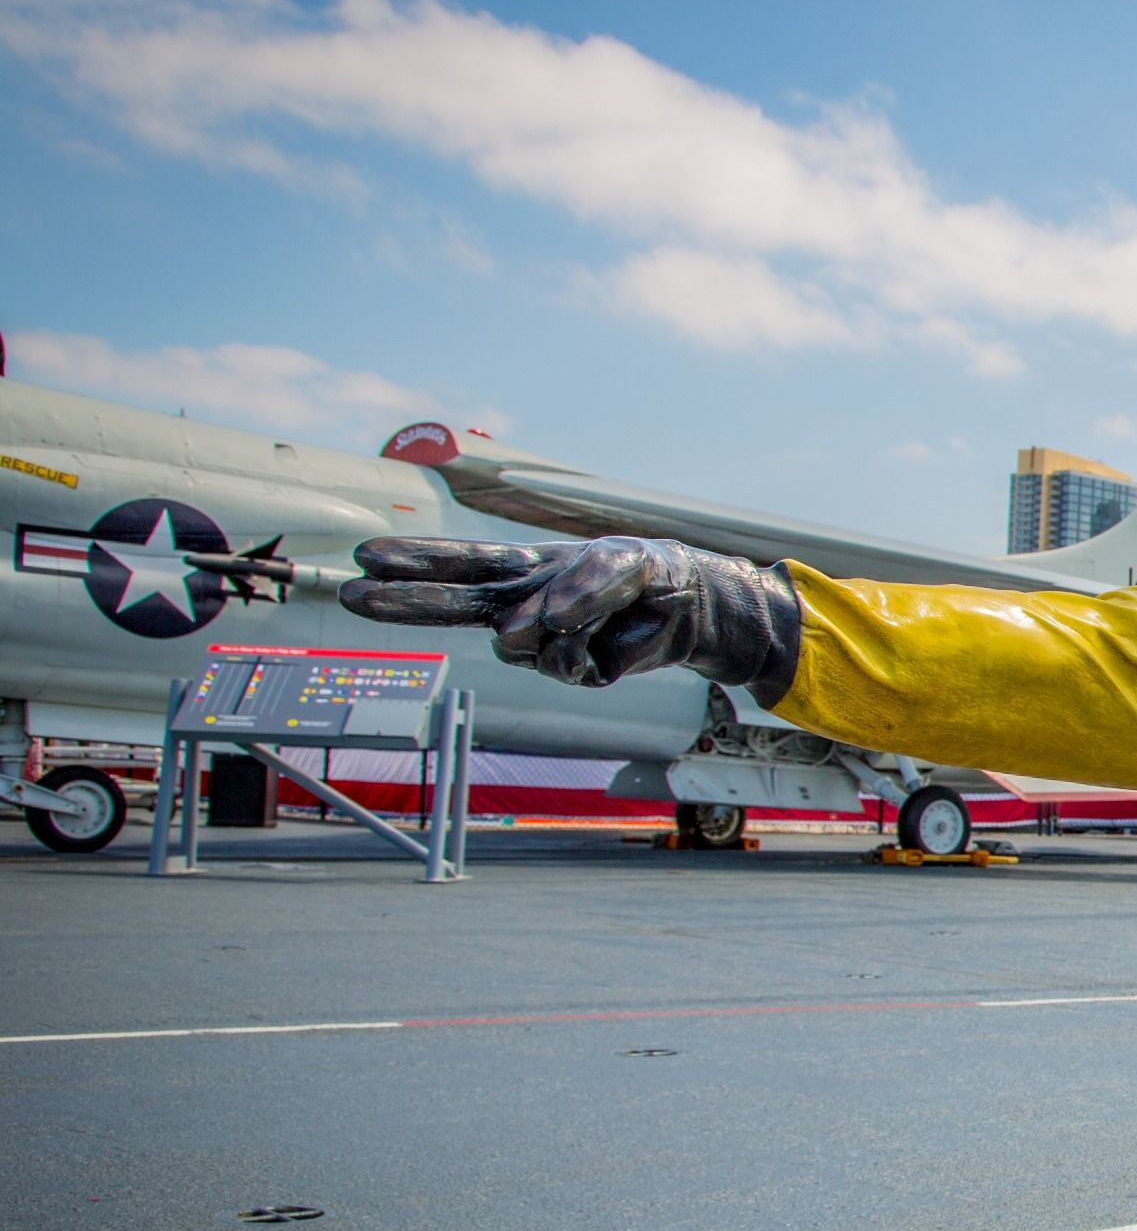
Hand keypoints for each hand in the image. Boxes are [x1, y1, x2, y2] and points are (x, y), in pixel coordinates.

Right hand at [341, 536, 801, 693]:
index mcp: (523, 571)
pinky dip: (589, 642)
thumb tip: (531, 625)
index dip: (414, 563)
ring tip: (588, 611)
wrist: (693, 609)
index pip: (459, 565)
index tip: (366, 557)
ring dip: (553, 620)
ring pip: (514, 642)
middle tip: (349, 595)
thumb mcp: (621, 561)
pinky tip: (611, 635)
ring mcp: (545, 643)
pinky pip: (566, 659)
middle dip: (403, 599)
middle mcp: (522, 606)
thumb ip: (577, 584)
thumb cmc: (650, 573)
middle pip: (452, 604)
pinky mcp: (574, 673)